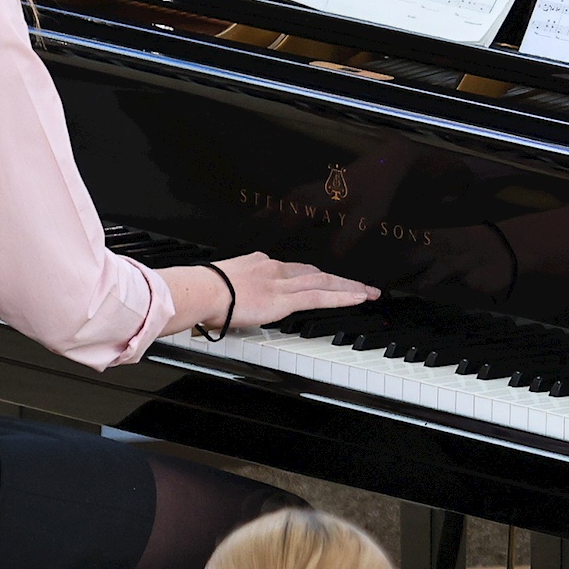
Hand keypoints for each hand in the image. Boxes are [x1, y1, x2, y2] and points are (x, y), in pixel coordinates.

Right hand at [178, 254, 376, 331]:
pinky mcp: (283, 299)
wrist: (200, 290)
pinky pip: (320, 297)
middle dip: (338, 279)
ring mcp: (281, 283)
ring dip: (349, 287)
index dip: (311, 275)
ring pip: (324, 282)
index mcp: (258, 264)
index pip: (292, 270)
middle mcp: (273, 269)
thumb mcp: (219, 286)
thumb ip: (232, 293)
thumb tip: (229, 304)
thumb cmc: (201, 292)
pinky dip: (343, 297)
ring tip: (368, 293)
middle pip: (314, 272)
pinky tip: (358, 298)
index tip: (322, 279)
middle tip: (358, 284)